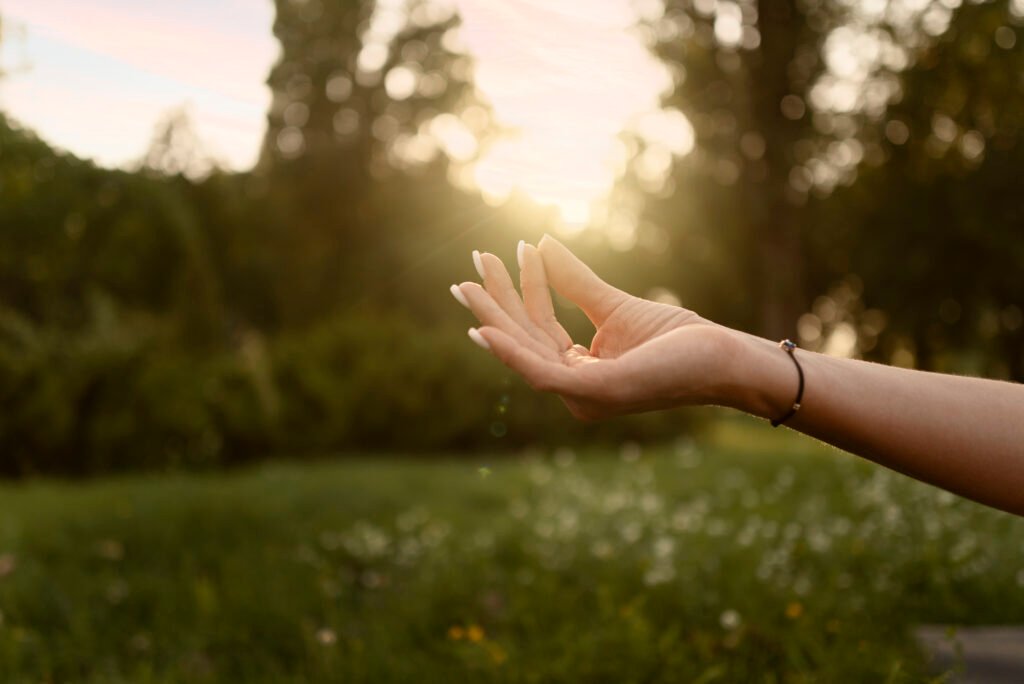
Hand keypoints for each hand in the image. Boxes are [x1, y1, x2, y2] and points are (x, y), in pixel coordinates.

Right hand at [451, 235, 735, 419]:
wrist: (722, 358)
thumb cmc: (678, 340)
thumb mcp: (614, 305)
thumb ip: (575, 281)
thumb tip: (540, 243)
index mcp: (580, 373)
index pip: (540, 327)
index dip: (522, 288)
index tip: (514, 248)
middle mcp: (575, 391)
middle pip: (525, 338)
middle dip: (495, 301)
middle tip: (472, 262)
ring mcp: (582, 397)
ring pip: (525, 351)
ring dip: (494, 316)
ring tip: (468, 283)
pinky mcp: (594, 393)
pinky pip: (540, 373)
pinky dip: (509, 352)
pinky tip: (484, 329)